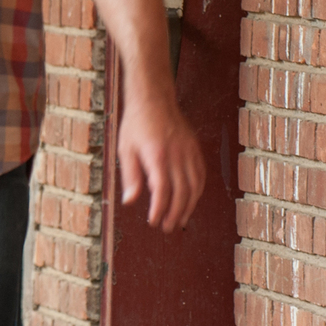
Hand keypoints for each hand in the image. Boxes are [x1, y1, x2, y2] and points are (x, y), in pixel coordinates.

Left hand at [117, 89, 203, 233]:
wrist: (153, 98)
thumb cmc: (136, 124)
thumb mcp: (125, 149)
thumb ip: (130, 176)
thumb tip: (130, 201)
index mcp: (156, 155)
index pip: (161, 190)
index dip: (159, 209)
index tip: (153, 221)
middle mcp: (176, 154)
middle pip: (181, 192)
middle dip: (175, 213)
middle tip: (167, 227)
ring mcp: (189, 151)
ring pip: (195, 186)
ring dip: (189, 206)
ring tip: (180, 220)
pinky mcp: (195, 149)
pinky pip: (201, 175)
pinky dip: (197, 191)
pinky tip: (191, 201)